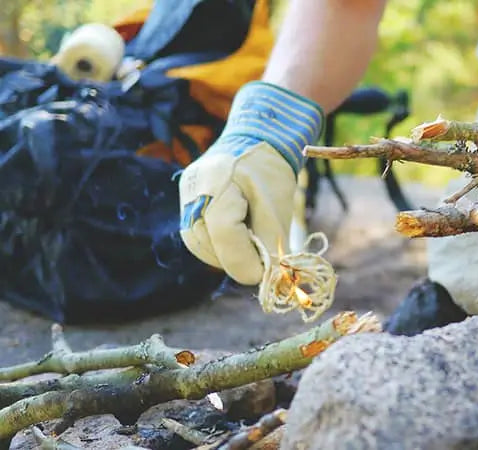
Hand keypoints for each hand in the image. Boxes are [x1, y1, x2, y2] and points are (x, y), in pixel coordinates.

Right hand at [178, 81, 323, 284]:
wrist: (256, 139)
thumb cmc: (271, 171)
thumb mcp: (278, 206)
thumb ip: (270, 242)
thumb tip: (268, 278)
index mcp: (218, 183)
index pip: (225, 233)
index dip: (245, 261)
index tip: (266, 275)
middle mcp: (194, 191)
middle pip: (209, 245)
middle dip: (238, 259)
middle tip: (264, 260)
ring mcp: (185, 197)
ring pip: (201, 246)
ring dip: (228, 255)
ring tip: (252, 241)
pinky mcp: (186, 204)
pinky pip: (198, 237)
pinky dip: (220, 245)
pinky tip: (239, 237)